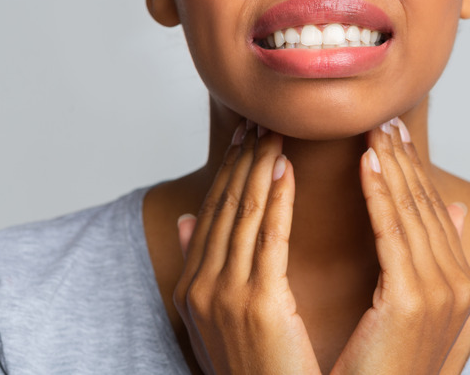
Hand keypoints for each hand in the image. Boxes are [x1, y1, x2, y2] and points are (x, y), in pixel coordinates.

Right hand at [173, 120, 320, 374]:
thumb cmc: (254, 370)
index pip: (212, 213)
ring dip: (258, 166)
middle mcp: (201, 286)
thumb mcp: (215, 319)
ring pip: (243, 212)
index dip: (227, 171)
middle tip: (257, 120)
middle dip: (242, 159)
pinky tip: (284, 169)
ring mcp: (224, 294)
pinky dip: (274, 199)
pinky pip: (267, 237)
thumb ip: (202, 266)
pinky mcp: (257, 302)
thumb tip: (185, 219)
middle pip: (224, 205)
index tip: (242, 137)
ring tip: (274, 132)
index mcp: (192, 288)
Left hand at [331, 118, 469, 374]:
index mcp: (455, 281)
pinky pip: (392, 233)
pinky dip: (380, 194)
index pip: (430, 210)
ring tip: (373, 129)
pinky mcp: (412, 299)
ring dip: (391, 165)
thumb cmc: (381, 363)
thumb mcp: (412, 304)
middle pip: (424, 204)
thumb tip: (452, 207)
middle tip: (384, 118)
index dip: (412, 169)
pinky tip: (365, 164)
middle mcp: (455, 282)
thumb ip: (430, 253)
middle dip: (403, 158)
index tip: (393, 134)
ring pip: (410, 211)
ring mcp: (439, 291)